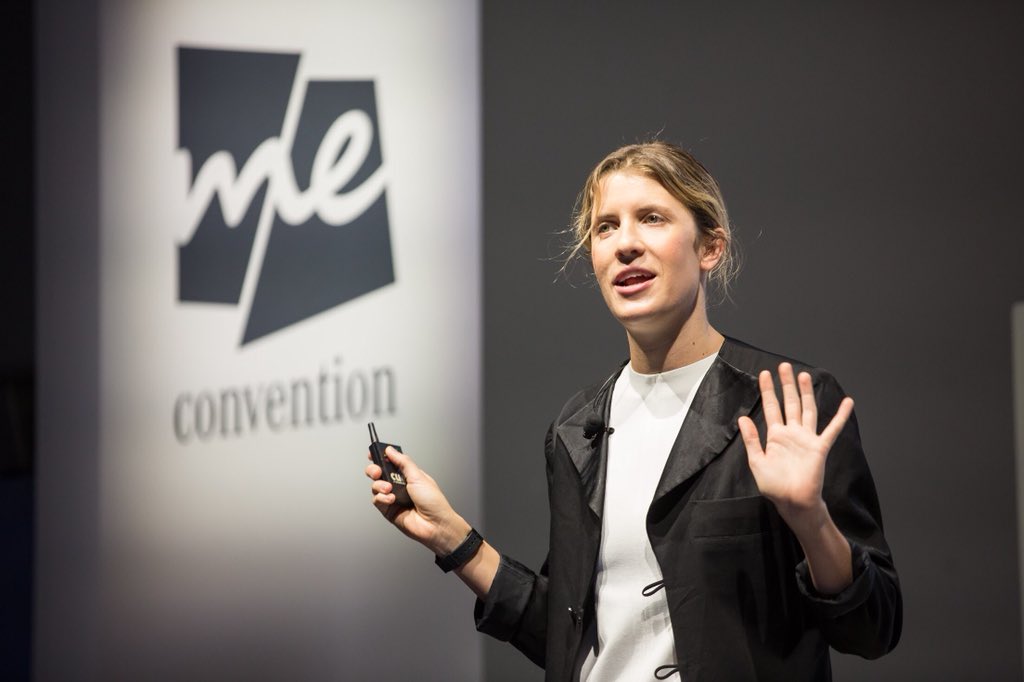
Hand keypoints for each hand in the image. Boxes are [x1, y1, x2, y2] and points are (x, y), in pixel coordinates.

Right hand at [365, 447, 469, 555]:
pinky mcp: (388, 510)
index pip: (391, 463)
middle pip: (379, 474)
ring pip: (375, 486)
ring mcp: (393, 498)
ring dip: (379, 485)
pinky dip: (381, 498)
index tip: (372, 454)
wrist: (435, 524)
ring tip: (389, 489)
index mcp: (408, 475)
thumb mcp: (418, 476)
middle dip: (374, 470)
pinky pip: (376, 500)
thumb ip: (403, 462)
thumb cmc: (433, 501)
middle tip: (377, 472)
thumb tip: (390, 450)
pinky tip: (391, 499)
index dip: (380, 458)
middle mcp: (399, 486)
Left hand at [738, 362, 853, 527]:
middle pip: (789, 403)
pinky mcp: (820, 447)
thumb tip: (743, 418)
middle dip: (786, 385)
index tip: (764, 374)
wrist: (793, 501)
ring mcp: (807, 438)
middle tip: (784, 366)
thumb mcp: (756, 461)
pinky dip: (840, 416)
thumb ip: (751, 439)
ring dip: (806, 393)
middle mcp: (792, 433)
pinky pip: (832, 429)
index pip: (771, 407)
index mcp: (775, 436)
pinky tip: (847, 402)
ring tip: (804, 375)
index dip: (768, 390)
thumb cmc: (774, 486)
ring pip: (807, 410)